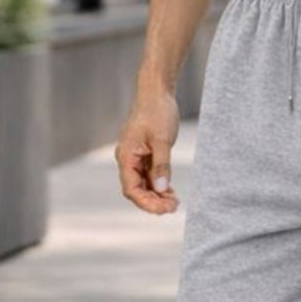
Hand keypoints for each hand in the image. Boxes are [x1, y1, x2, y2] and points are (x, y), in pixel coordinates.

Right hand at [115, 79, 180, 212]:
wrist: (156, 92)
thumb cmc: (157, 112)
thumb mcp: (162, 139)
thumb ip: (161, 165)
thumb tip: (160, 188)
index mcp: (126, 156)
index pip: (131, 189)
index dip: (146, 203)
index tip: (164, 209)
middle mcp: (127, 159)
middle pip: (136, 190)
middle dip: (153, 202)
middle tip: (174, 207)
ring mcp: (135, 158)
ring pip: (143, 185)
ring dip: (157, 195)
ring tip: (174, 203)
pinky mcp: (144, 155)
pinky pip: (148, 176)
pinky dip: (158, 185)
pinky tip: (170, 192)